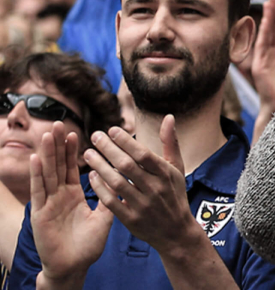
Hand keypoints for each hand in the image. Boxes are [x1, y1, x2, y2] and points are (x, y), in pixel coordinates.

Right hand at [30, 124, 111, 288]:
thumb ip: (111, 199)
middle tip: (59, 124)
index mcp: (73, 196)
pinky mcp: (40, 214)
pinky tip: (36, 159)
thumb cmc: (87, 246)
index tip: (77, 132)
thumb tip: (123, 182)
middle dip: (58, 146)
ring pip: (48, 174)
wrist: (73, 267)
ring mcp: (48, 204)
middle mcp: (59, 197)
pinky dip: (37, 174)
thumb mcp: (104, 219)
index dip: (74, 151)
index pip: (73, 168)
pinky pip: (39, 191)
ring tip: (48, 134)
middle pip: (58, 166)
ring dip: (47, 154)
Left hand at [83, 118, 205, 256]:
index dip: (126, 141)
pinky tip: (91, 175)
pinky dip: (99, 188)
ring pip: (116, 182)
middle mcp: (155, 189)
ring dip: (100, 166)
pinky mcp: (131, 219)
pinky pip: (111, 201)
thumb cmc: (174, 194)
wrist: (176, 231)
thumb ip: (170, 143)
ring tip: (88, 153)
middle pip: (127, 166)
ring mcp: (142, 205)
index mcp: (166, 174)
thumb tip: (169, 117)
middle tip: (94, 136)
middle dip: (108, 149)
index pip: (143, 154)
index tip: (111, 129)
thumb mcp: (177, 168)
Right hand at [251, 0, 274, 112]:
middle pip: (270, 31)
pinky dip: (266, 32)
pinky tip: (271, 20)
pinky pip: (263, 45)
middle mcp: (266, 56)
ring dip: (269, 18)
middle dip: (272, 14)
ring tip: (272, 2)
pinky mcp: (260, 66)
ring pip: (266, 34)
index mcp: (273, 55)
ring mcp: (262, 60)